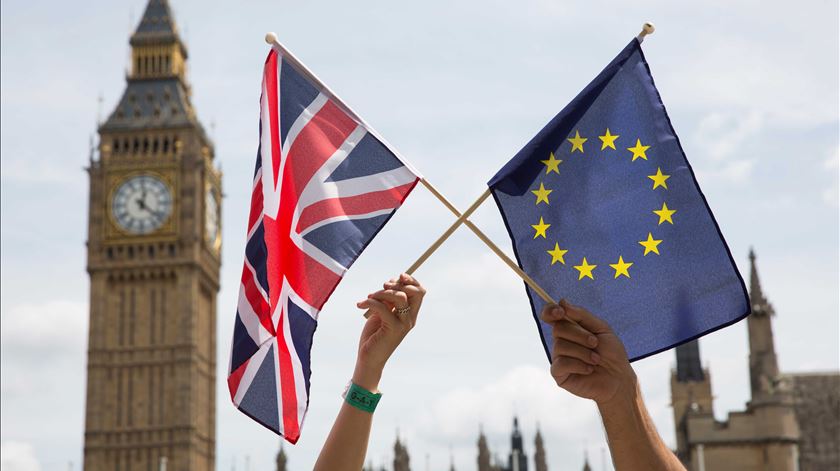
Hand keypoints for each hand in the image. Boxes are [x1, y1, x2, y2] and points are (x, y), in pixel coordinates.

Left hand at [352, 274, 424, 390]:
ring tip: (368, 297)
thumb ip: (387, 300)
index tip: (398, 276)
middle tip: (383, 285)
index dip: (412, 280)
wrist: (368, 358)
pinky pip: (383, 307)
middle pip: (416, 292)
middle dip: (399, 283)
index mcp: (410, 314)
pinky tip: (360, 305)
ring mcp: (403, 324)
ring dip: (381, 292)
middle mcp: (410, 319)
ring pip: (400, 297)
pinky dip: (370, 302)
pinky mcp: (393, 329)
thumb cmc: (374, 335)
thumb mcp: (381, 313)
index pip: (420, 292)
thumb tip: (389, 283)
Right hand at [540, 299, 636, 405]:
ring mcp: (558, 357)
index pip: (550, 315)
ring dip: (583, 352)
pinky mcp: (558, 374)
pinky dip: (579, 365)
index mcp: (569, 328)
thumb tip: (562, 302)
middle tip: (595, 343)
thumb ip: (581, 315)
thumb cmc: (611, 353)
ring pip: (561, 346)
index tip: (560, 311)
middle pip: (558, 329)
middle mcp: (561, 341)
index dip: (550, 311)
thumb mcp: (601, 328)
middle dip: (580, 335)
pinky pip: (561, 363)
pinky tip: (589, 370)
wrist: (619, 378)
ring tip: (596, 360)